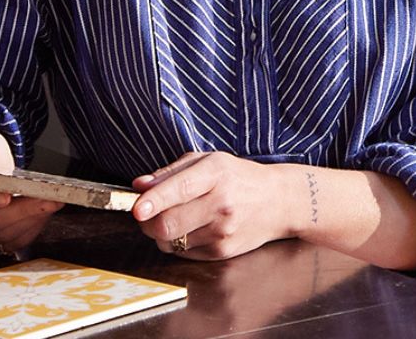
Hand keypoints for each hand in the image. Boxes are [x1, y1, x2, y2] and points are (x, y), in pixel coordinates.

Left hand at [130, 152, 313, 260]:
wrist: (279, 202)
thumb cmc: (239, 178)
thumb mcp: (208, 161)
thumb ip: (170, 172)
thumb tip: (139, 186)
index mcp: (216, 174)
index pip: (179, 189)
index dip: (154, 201)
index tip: (137, 209)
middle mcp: (221, 204)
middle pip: (168, 224)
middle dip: (147, 222)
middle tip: (145, 214)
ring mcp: (223, 231)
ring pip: (171, 242)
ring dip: (162, 233)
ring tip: (175, 218)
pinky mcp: (223, 251)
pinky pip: (184, 252)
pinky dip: (179, 242)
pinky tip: (193, 228)